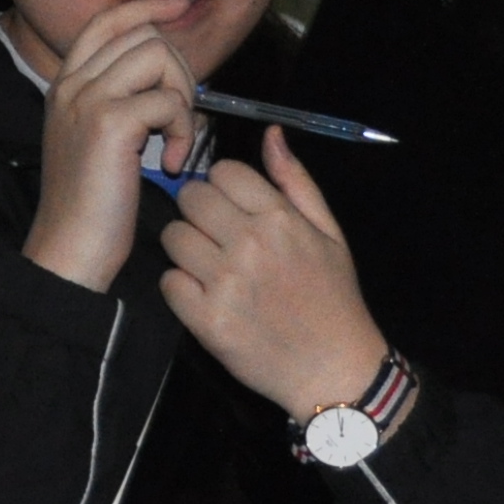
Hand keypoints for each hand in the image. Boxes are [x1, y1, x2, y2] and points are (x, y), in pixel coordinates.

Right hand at [21, 0, 202, 293]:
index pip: (107, 20)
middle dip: (177, 69)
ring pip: (157, 55)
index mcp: (65, 84)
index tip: (180, 6)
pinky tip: (171, 162)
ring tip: (174, 139)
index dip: (148, 6)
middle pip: (142, 34)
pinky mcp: (109, 123)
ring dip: (181, 95)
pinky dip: (182, 129)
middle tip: (179, 117)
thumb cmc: (92, 205)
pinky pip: (168, 100)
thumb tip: (164, 69)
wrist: (69, 249)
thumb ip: (118, 99)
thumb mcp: (96, 139)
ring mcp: (87, 99)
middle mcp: (71, 84)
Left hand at [155, 132, 392, 418]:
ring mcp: (225, 283)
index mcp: (280, 218)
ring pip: (173, 238)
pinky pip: (169, 283)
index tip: (230, 206)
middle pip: (191, 198)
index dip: (221, 185)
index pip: (222, 171)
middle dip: (199, 212)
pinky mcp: (206, 320)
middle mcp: (249, 244)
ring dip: (185, 249)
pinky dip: (180, 288)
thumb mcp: (329, 232)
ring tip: (208, 267)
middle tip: (214, 236)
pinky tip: (203, 297)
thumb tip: (271, 134)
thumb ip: (295, 182)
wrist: (335, 368)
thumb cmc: (333, 297)